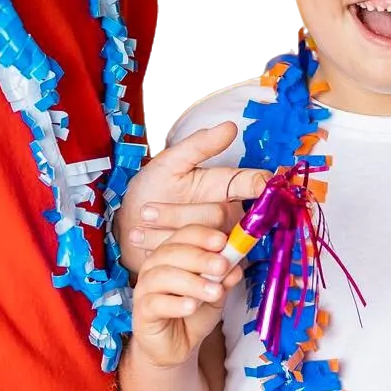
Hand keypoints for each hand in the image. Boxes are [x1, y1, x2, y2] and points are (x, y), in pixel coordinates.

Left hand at [117, 121, 271, 272]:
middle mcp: (226, 215)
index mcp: (224, 187)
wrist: (127, 225)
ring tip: (140, 223)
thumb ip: (199, 145)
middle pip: (219, 214)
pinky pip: (190, 259)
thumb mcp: (170, 162)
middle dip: (177, 213)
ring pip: (202, 238)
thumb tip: (231, 126)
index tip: (263, 184)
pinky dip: (159, 247)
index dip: (261, 185)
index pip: (253, 184)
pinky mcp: (202, 264)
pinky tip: (141, 239)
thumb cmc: (152, 191)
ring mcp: (215, 241)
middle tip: (146, 211)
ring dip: (164, 230)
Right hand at [131, 225, 244, 368]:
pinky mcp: (142, 311)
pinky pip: (156, 302)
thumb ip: (225, 278)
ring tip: (215, 292)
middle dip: (201, 258)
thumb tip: (237, 264)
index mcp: (173, 253)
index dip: (203, 236)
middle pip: (173, 252)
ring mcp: (145, 287)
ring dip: (193, 282)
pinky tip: (192, 306)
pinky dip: (175, 303)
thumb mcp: (216, 293)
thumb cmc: (193, 313)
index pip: (185, 234)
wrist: (175, 346)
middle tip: (222, 266)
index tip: (223, 241)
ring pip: (164, 276)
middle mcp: (155, 265)